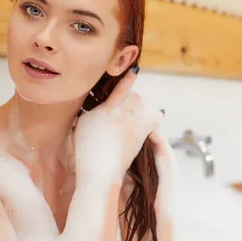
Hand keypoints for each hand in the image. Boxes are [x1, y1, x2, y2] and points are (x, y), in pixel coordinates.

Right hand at [71, 67, 164, 182]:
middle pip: (134, 97)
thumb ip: (93, 112)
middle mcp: (122, 114)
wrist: (100, 171)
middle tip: (128, 105)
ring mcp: (133, 125)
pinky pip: (153, 119)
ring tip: (136, 114)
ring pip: (143, 107)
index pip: (120, 89)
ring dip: (141, 108)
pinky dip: (155, 115)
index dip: (128, 78)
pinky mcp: (141, 135)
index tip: (136, 69)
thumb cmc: (87, 151)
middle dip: (132, 99)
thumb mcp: (83, 125)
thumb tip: (101, 105)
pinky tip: (159, 113)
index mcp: (106, 111)